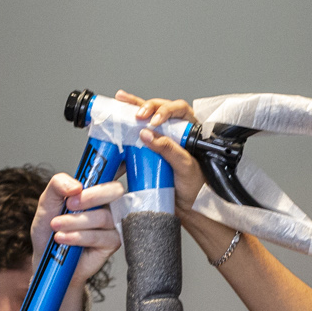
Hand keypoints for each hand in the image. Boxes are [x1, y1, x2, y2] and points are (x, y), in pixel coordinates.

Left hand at [32, 174, 124, 310]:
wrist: (46, 260)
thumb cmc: (49, 230)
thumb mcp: (47, 202)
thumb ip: (58, 185)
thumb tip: (76, 186)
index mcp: (95, 188)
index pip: (115, 169)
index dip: (121, 162)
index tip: (115, 160)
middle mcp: (108, 204)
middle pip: (115, 190)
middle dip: (92, 196)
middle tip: (70, 204)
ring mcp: (113, 224)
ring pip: (104, 216)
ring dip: (76, 221)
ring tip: (56, 226)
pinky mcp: (112, 243)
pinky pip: (101, 237)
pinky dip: (79, 237)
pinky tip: (64, 239)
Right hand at [115, 91, 233, 257]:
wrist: (188, 209)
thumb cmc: (195, 188)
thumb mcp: (184, 166)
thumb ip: (168, 148)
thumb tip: (147, 133)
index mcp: (190, 131)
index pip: (178, 110)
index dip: (164, 111)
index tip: (153, 122)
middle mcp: (175, 132)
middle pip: (159, 109)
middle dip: (144, 106)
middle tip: (136, 113)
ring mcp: (161, 140)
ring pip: (146, 119)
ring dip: (132, 109)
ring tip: (120, 101)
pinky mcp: (148, 151)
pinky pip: (136, 137)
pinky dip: (125, 130)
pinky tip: (116, 123)